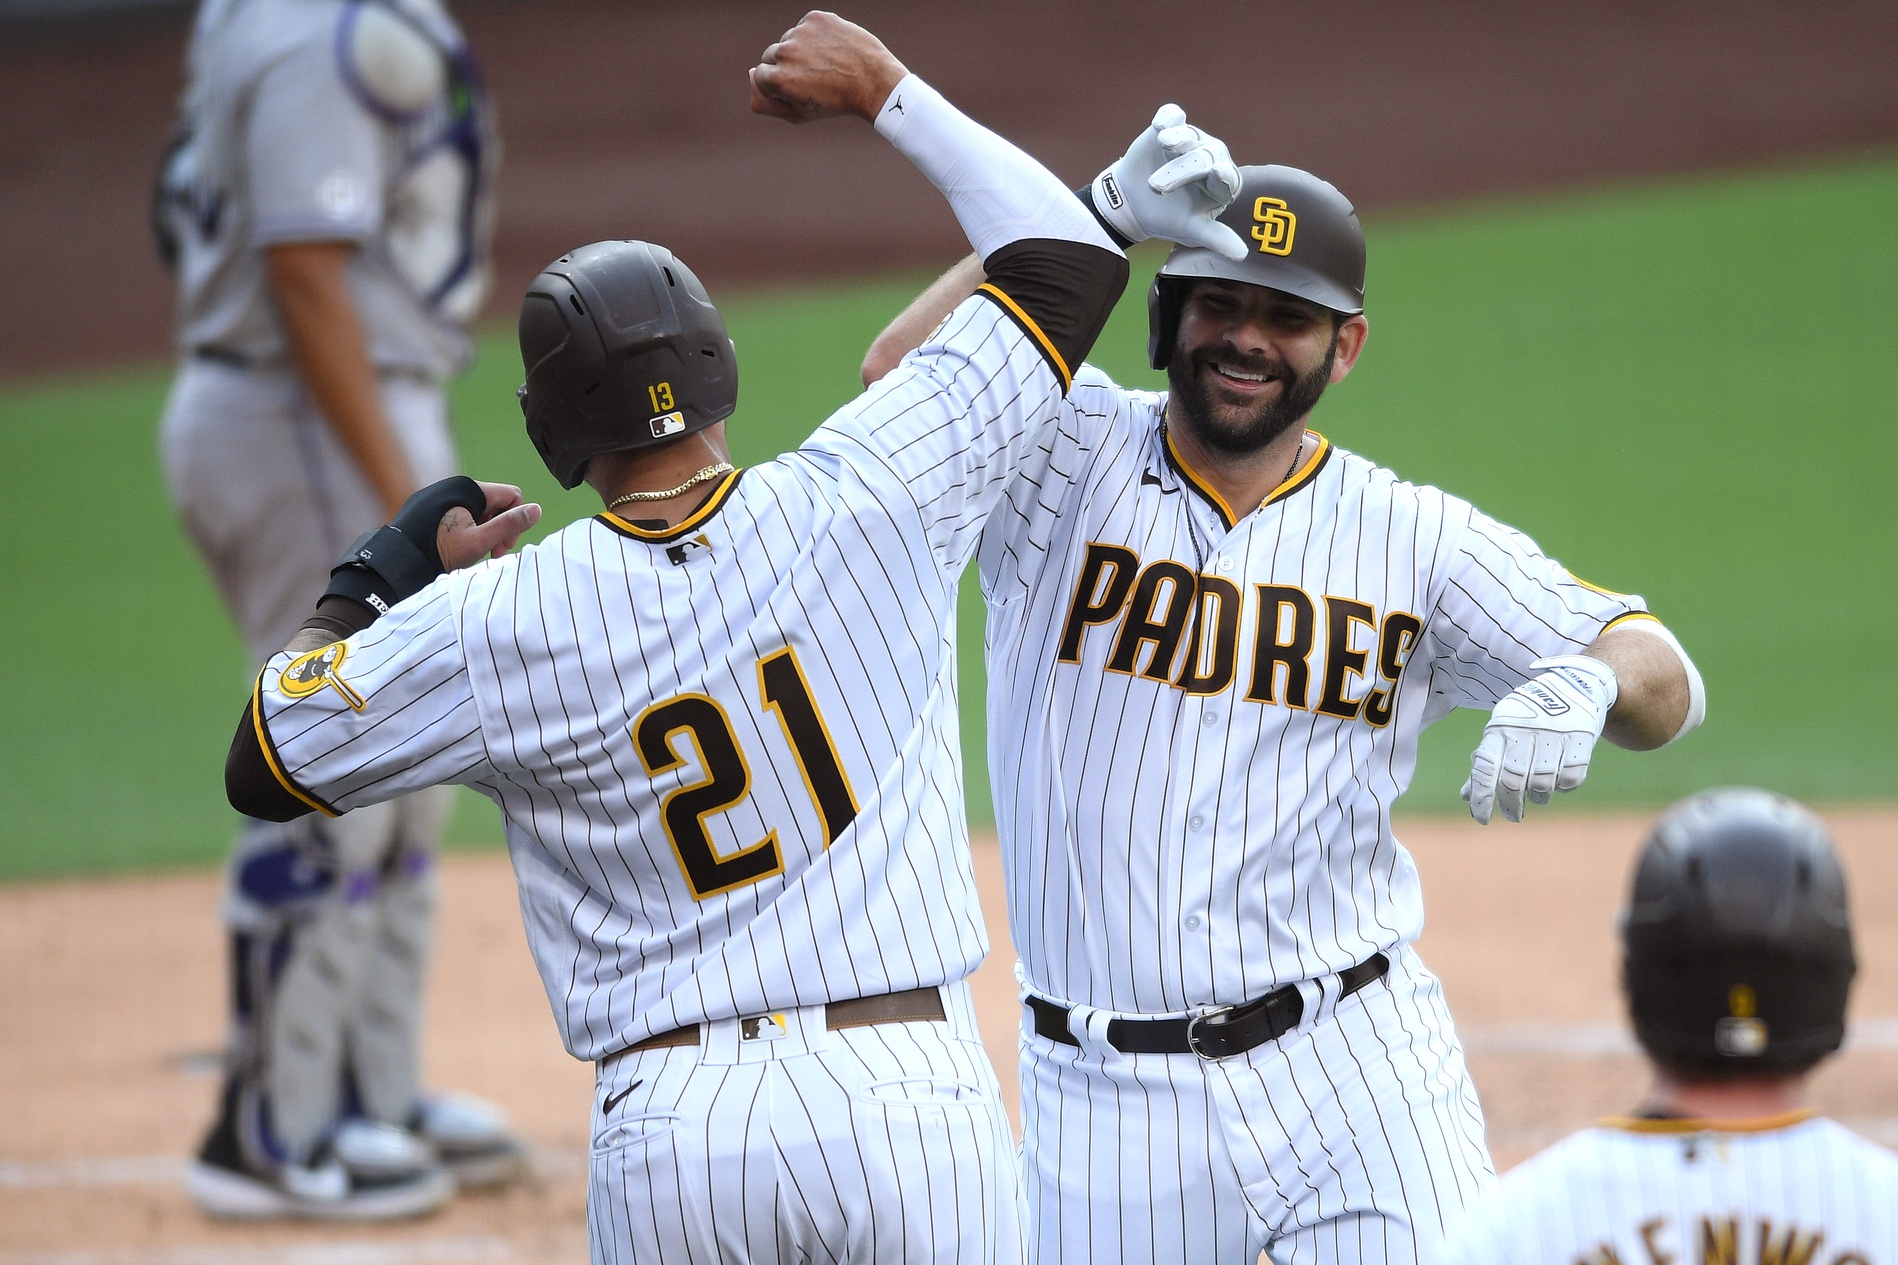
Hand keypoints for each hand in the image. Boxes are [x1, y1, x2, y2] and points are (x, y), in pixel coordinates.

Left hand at [437, 481, 541, 570]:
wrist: (401, 559)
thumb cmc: (441, 550)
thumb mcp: (480, 541)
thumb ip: (510, 524)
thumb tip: (537, 509)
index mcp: (470, 489)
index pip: (512, 496)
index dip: (515, 520)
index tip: (505, 546)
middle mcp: (456, 486)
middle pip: (496, 503)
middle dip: (500, 528)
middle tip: (493, 553)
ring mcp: (442, 495)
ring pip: (479, 510)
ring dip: (486, 530)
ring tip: (478, 552)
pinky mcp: (432, 505)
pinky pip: (461, 512)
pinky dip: (469, 528)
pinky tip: (461, 547)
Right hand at [749, 11, 907, 124]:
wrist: (873, 82)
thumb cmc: (836, 102)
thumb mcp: (800, 114)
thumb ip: (769, 105)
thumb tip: (752, 85)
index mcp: (778, 78)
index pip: (759, 74)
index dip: (776, 82)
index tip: (793, 86)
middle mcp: (786, 53)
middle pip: (770, 54)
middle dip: (785, 65)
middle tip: (810, 75)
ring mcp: (801, 33)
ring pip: (789, 39)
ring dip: (800, 49)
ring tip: (824, 62)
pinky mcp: (816, 18)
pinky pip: (806, 26)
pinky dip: (815, 35)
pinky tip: (831, 48)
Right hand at [1089, 105, 1245, 258]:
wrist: (1133, 202)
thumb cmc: (1167, 218)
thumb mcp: (1190, 230)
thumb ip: (1215, 237)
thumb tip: (1242, 255)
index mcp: (1222, 182)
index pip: (1228, 178)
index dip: (1224, 177)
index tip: (1219, 175)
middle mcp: (1211, 157)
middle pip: (1204, 158)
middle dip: (1182, 170)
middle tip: (1157, 187)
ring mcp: (1191, 140)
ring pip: (1189, 136)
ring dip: (1177, 139)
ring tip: (1164, 144)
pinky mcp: (1170, 127)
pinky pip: (1173, 116)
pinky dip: (1168, 118)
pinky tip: (1161, 124)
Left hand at [1461, 656, 1618, 824]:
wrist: (1572, 685)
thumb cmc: (1527, 718)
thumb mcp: (1501, 731)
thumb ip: (1486, 763)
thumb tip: (1466, 797)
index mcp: (1499, 728)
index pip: (1485, 768)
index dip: (1482, 797)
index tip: (1482, 818)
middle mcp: (1525, 729)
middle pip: (1513, 780)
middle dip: (1510, 805)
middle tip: (1512, 816)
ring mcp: (1555, 733)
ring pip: (1542, 784)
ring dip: (1538, 798)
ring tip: (1536, 797)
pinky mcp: (1581, 738)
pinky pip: (1570, 778)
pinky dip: (1563, 788)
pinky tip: (1558, 783)